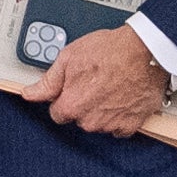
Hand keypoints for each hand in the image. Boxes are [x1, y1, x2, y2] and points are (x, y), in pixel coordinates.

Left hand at [20, 24, 168, 137]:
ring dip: (102, 109)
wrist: (146, 50)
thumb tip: (30, 94)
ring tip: (111, 86)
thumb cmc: (111, 50)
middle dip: (84, 103)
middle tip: (95, 81)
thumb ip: (48, 81)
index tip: (73, 87)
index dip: (64, 97)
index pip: (57, 113)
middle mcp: (91, 121)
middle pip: (79, 118)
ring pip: (98, 122)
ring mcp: (112, 125)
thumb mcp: (69, 57)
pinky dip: (120, 115)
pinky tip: (122, 96)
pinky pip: (119, 126)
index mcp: (72, 106)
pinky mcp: (132, 125)